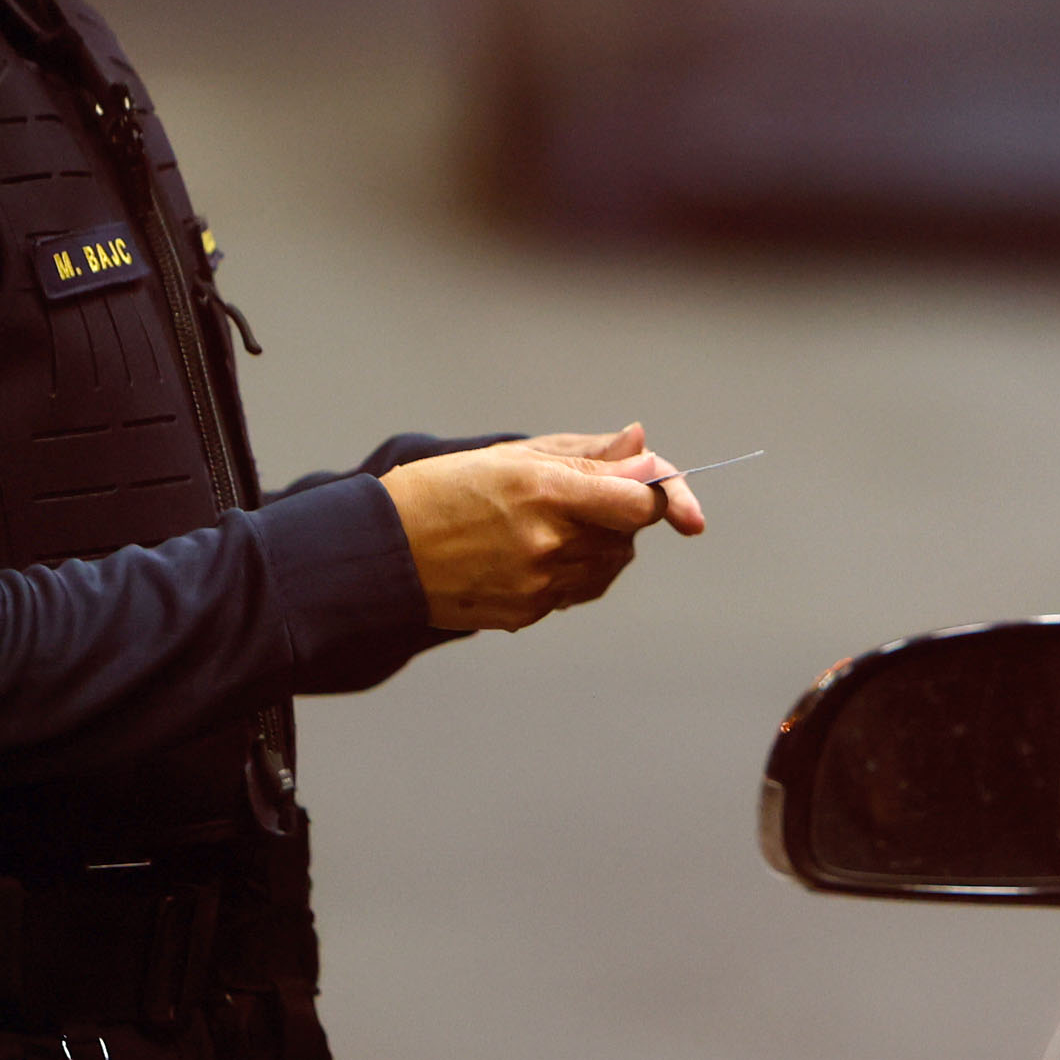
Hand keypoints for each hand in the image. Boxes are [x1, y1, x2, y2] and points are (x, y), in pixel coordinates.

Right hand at [381, 422, 703, 632]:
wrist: (380, 553)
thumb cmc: (440, 491)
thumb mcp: (512, 456)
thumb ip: (587, 455)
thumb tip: (643, 445)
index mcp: (545, 491)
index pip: (641, 502)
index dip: (664, 496)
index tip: (678, 504)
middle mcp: (548, 542)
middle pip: (628, 535)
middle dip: (617, 514)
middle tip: (575, 498)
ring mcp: (538, 584)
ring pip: (608, 565)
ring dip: (598, 545)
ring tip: (545, 525)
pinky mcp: (528, 614)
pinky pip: (577, 592)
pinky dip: (571, 572)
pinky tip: (531, 555)